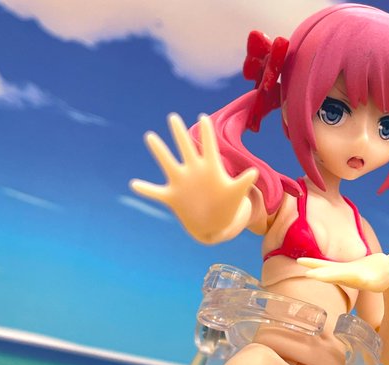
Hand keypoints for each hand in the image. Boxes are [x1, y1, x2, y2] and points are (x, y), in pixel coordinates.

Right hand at [130, 113, 257, 243]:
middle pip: (186, 149)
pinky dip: (146, 190)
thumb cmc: (228, 206)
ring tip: (150, 136)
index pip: (209, 147)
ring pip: (168, 163)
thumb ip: (243, 183)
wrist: (216, 224)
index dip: (206, 133)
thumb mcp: (236, 194)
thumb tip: (254, 172)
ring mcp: (181, 183)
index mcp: (211, 169)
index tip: (203, 117)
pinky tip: (134, 184)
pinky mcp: (172, 197)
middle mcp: (194, 172)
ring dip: (160, 151)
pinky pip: (156, 192)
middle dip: (180, 134)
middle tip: (173, 117)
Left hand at [297, 253, 388, 291]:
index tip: (319, 276)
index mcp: (360, 277)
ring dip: (313, 265)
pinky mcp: (343, 268)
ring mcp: (345, 273)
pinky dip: (316, 262)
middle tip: (307, 273)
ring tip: (299, 261)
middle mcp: (350, 276)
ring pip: (326, 268)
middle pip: (333, 274)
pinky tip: (303, 261)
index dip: (332, 275)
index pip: (344, 275)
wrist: (388, 276)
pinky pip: (326, 264)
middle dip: (320, 273)